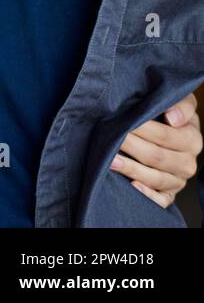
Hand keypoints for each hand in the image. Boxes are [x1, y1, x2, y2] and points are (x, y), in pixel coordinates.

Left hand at [110, 92, 200, 206]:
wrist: (170, 134)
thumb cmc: (169, 114)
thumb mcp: (180, 101)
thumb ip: (181, 104)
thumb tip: (173, 118)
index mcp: (192, 140)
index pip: (165, 136)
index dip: (143, 129)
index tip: (124, 121)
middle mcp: (187, 163)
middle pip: (156, 157)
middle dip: (131, 146)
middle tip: (110, 136)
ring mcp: (178, 181)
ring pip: (155, 178)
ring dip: (131, 169)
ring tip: (110, 159)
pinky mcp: (168, 194)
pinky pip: (161, 200)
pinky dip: (147, 195)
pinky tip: (131, 186)